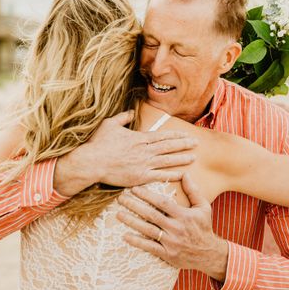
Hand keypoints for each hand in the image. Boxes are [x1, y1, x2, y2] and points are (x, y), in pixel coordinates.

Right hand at [53, 110, 196, 195]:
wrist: (92, 162)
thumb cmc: (99, 143)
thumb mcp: (110, 124)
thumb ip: (122, 118)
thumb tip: (130, 112)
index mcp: (139, 138)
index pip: (162, 136)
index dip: (176, 135)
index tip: (186, 134)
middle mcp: (144, 150)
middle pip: (168, 147)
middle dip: (184, 144)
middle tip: (196, 143)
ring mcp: (143, 164)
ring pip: (167, 160)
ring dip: (182, 158)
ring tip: (194, 157)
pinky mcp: (139, 177)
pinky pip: (159, 176)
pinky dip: (171, 174)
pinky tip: (182, 173)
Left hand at [117, 173, 228, 281]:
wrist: (209, 254)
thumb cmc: (204, 228)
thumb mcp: (203, 207)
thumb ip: (193, 191)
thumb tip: (185, 174)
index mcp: (184, 215)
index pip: (162, 203)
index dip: (147, 195)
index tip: (134, 189)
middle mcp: (176, 228)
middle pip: (151, 215)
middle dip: (134, 206)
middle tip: (121, 198)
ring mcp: (171, 242)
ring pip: (148, 230)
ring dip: (132, 222)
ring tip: (119, 214)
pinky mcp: (167, 254)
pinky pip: (150, 247)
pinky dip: (137, 242)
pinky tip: (125, 235)